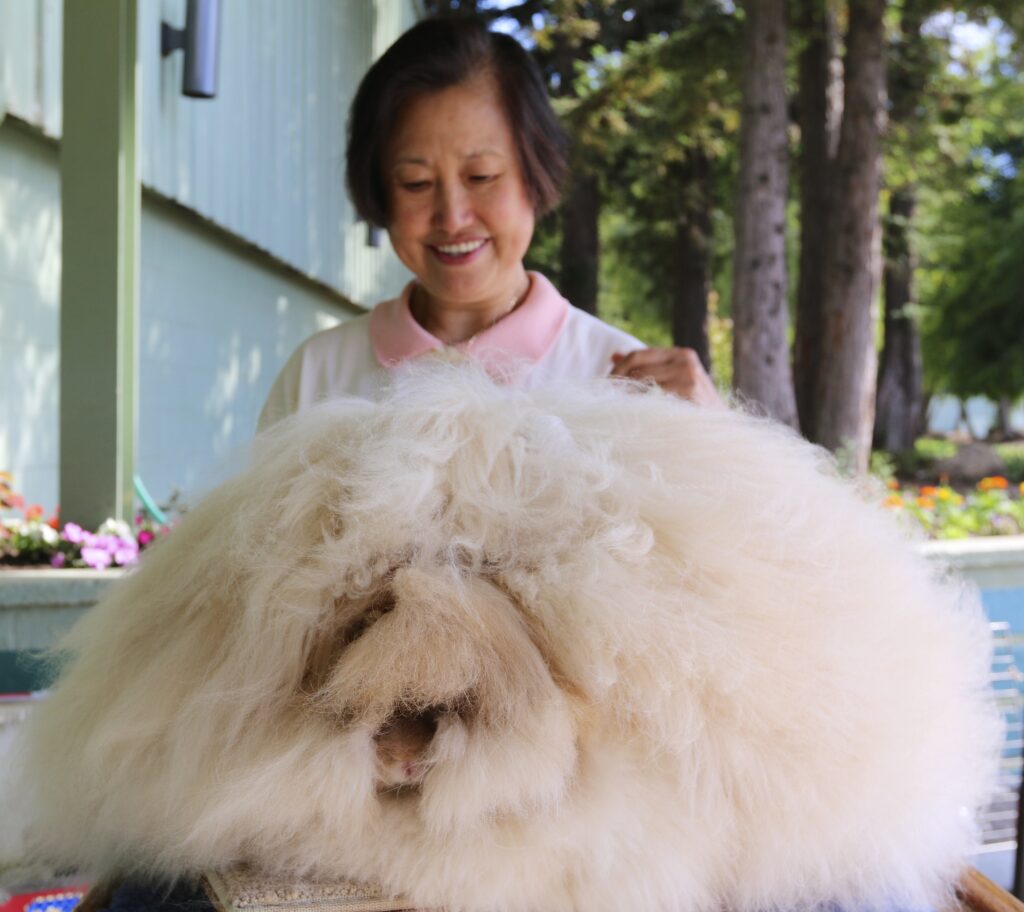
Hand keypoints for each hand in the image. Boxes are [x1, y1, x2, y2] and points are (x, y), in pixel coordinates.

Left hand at [610, 348, 724, 407]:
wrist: (724, 432)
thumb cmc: (695, 409)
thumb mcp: (674, 382)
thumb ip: (647, 368)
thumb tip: (614, 356)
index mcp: (681, 354)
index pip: (638, 355)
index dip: (617, 370)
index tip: (603, 385)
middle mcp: (685, 362)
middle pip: (636, 368)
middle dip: (616, 382)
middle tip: (603, 398)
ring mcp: (688, 378)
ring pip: (640, 383)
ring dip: (623, 395)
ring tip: (614, 408)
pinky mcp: (688, 395)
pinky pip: (651, 399)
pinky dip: (637, 406)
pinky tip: (631, 416)